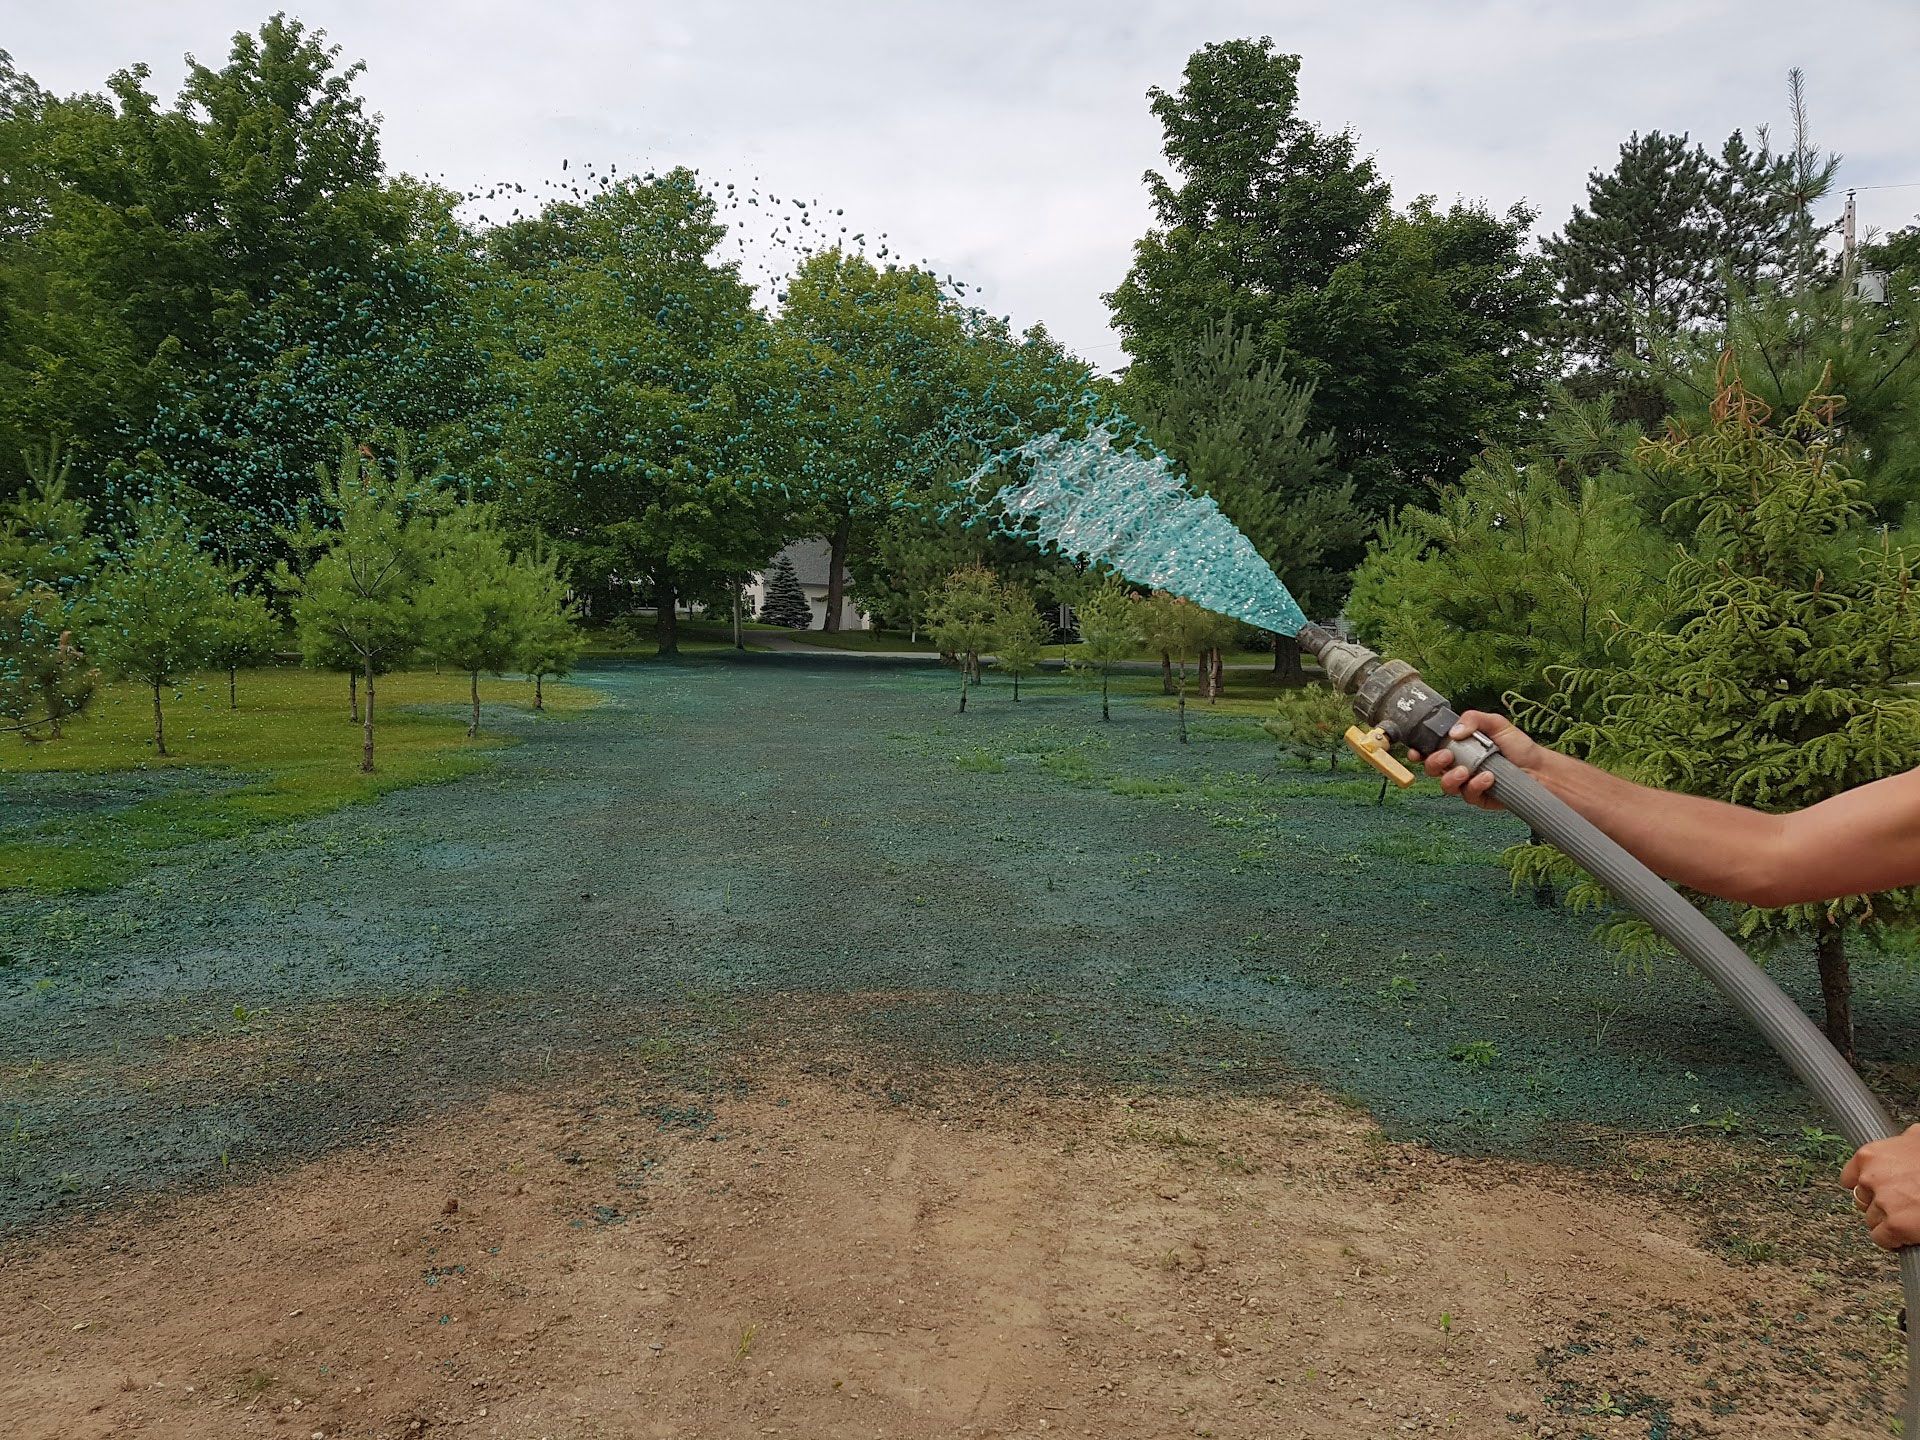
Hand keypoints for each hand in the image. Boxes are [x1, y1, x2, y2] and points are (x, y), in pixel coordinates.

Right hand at [1406, 711, 1543, 811]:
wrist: (1538, 767)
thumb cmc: (1517, 745)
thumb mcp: (1496, 723)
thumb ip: (1473, 719)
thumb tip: (1453, 732)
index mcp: (1457, 747)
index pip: (1430, 750)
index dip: (1418, 752)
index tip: (1417, 752)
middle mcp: (1458, 766)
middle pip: (1431, 769)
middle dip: (1434, 763)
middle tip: (1448, 756)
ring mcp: (1466, 784)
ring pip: (1446, 786)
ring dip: (1451, 778)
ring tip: (1466, 770)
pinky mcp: (1478, 798)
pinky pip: (1468, 795)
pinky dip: (1475, 785)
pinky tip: (1488, 778)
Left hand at [1842, 1126, 1919, 1248]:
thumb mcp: (1915, 1139)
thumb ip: (1900, 1145)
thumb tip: (1903, 1144)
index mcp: (1870, 1156)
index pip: (1849, 1178)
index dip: (1866, 1188)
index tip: (1874, 1192)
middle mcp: (1870, 1178)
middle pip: (1862, 1201)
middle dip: (1879, 1205)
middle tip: (1900, 1205)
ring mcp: (1882, 1202)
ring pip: (1872, 1220)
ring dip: (1887, 1222)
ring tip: (1909, 1217)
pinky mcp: (1896, 1225)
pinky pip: (1882, 1238)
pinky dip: (1893, 1240)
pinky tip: (1908, 1234)